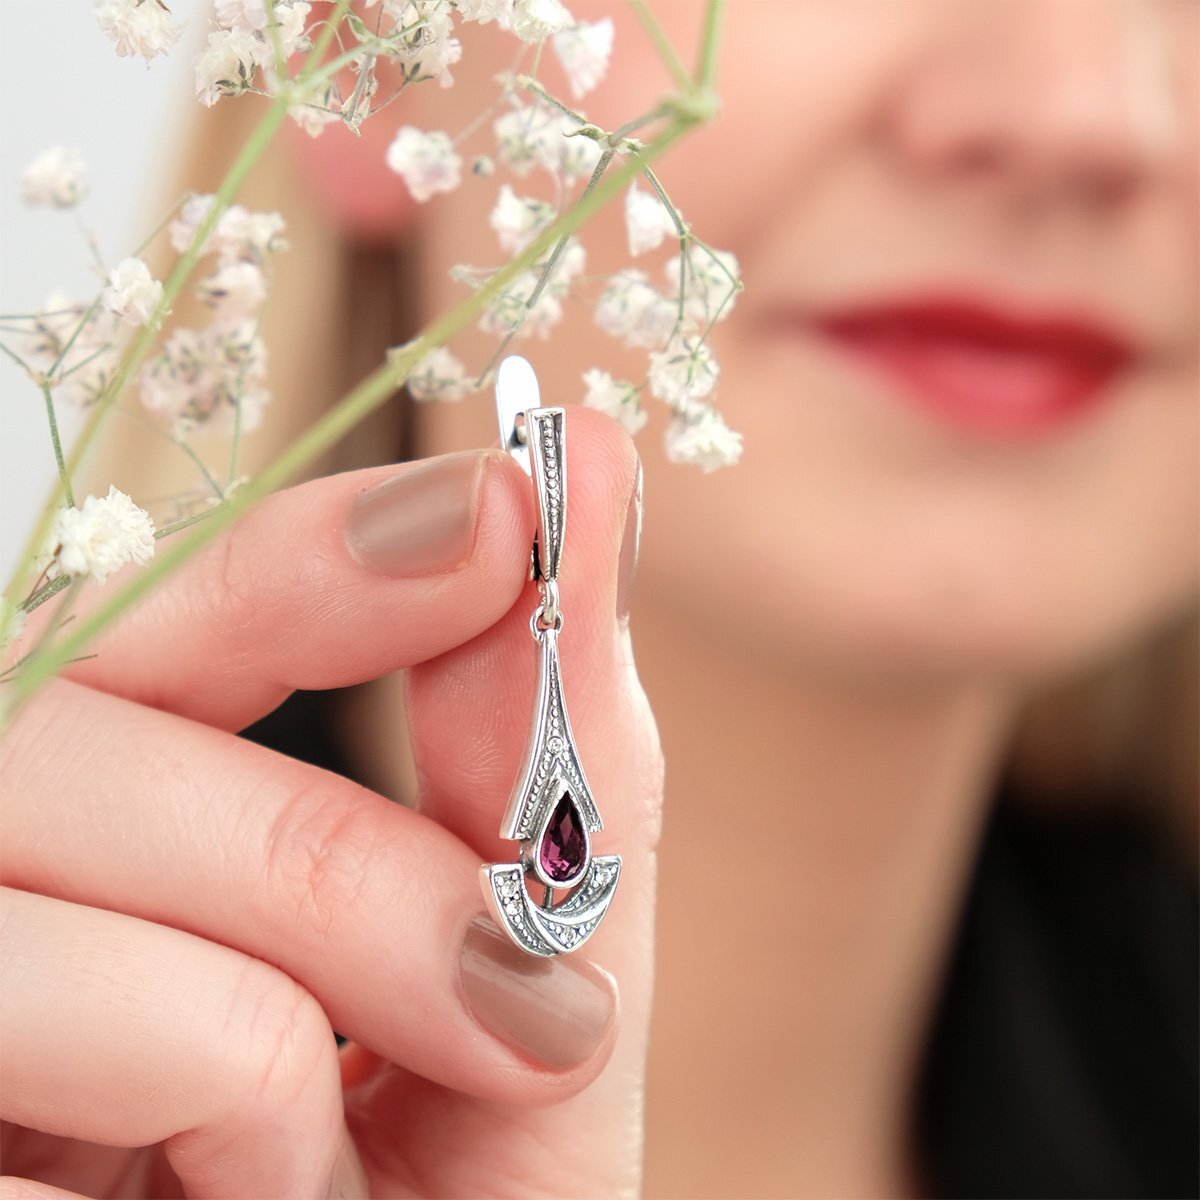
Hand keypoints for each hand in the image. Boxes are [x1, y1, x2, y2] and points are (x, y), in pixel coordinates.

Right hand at [0, 409, 660, 1198]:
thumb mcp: (521, 997)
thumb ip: (550, 760)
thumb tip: (593, 475)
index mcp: (131, 815)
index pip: (183, 590)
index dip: (332, 538)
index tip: (511, 505)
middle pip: (89, 687)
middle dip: (350, 848)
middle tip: (533, 1017)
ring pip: (46, 809)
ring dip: (282, 1002)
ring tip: (330, 1175)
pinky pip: (43, 1000)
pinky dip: (211, 1118)